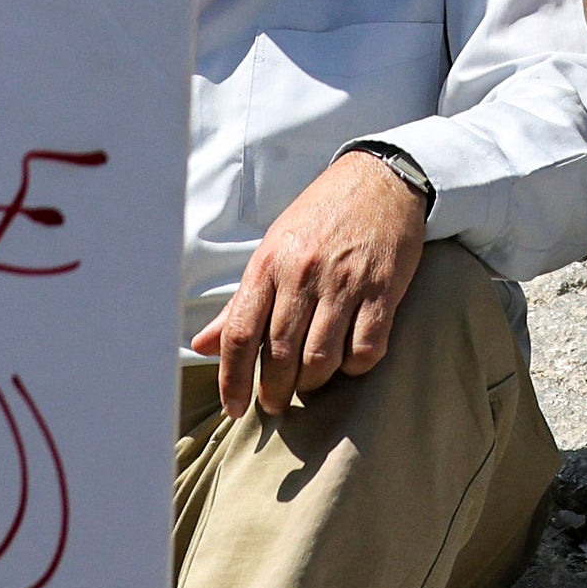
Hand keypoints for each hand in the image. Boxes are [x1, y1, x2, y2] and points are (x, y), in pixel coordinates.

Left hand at [190, 154, 426, 416]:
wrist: (379, 180)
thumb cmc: (320, 218)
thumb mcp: (272, 249)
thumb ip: (241, 303)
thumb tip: (203, 345)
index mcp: (268, 265)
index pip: (239, 334)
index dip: (232, 379)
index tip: (235, 407)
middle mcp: (302, 275)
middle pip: (280, 354)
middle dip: (274, 391)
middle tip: (275, 404)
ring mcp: (344, 283)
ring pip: (321, 358)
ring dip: (313, 382)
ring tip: (310, 383)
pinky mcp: (382, 290)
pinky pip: (365, 349)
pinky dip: (354, 366)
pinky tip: (348, 361)